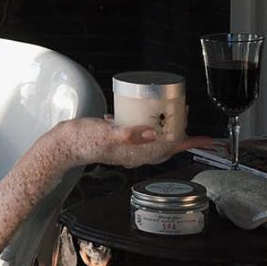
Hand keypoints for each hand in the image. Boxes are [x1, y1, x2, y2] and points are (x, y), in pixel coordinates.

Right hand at [56, 117, 214, 169]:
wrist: (61, 145)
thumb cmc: (81, 141)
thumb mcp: (106, 135)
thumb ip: (129, 134)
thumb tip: (153, 134)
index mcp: (135, 153)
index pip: (168, 149)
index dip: (188, 143)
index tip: (205, 139)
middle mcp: (133, 152)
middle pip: (164, 144)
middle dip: (180, 132)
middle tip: (189, 117)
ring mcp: (124, 146)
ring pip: (152, 137)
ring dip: (164, 126)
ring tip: (172, 113)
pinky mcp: (115, 138)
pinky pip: (136, 131)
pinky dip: (143, 123)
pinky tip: (139, 111)